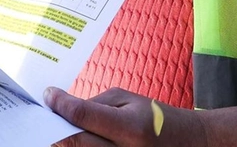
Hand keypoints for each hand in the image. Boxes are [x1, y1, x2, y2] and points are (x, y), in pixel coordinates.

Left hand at [44, 88, 207, 146]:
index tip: (48, 95)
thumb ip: (96, 104)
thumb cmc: (157, 118)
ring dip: (65, 142)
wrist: (192, 144)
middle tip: (44, 116)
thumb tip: (64, 109)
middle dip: (55, 128)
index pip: (82, 115)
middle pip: (74, 142)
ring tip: (57, 130)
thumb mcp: (130, 101)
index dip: (59, 103)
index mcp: (130, 128)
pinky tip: (74, 140)